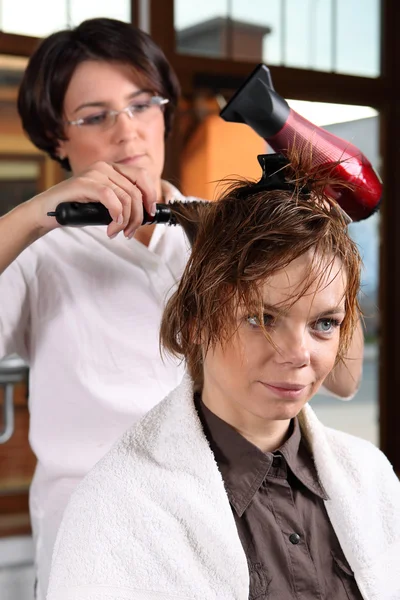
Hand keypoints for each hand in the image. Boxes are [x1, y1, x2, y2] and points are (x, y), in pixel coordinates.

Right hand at [30, 161, 156, 238]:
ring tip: (117, 232)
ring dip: (126, 221)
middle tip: (130, 232)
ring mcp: (94, 173)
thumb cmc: (77, 209)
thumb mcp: (105, 203)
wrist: (48, 211)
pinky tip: (111, 227)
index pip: (142, 176)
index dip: (151, 195)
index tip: (150, 214)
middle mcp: (105, 167)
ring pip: (125, 197)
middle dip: (138, 216)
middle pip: (136, 191)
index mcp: (112, 169)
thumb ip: (122, 201)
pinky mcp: (85, 183)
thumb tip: (145, 213)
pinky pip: (111, 198)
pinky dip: (116, 216)